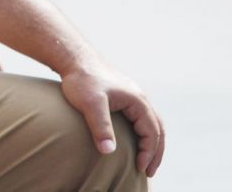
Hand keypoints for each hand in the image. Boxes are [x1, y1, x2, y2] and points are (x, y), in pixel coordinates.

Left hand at [60, 62, 164, 176]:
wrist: (74, 59)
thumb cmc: (82, 80)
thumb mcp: (91, 104)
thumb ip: (101, 127)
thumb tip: (109, 152)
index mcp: (137, 100)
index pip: (152, 132)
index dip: (148, 152)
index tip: (140, 168)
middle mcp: (139, 98)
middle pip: (157, 128)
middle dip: (155, 151)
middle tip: (149, 172)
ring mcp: (132, 96)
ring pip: (151, 122)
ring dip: (151, 142)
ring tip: (145, 160)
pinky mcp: (123, 96)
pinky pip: (141, 118)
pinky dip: (143, 133)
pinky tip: (134, 141)